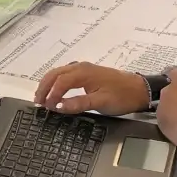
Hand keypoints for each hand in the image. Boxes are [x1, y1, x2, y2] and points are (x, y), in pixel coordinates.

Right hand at [35, 62, 149, 116]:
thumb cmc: (121, 96)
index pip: (59, 83)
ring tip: (42, 98)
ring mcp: (83, 69)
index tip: (46, 108)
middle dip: (44, 87)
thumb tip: (58, 106)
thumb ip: (78, 104)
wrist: (139, 89)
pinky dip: (56, 82)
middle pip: (55, 74)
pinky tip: (55, 91)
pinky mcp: (87, 73)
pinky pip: (65, 74)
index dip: (51, 95)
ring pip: (59, 73)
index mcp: (82, 73)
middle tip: (37, 103)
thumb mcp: (100, 103)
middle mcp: (80, 67)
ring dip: (48, 84)